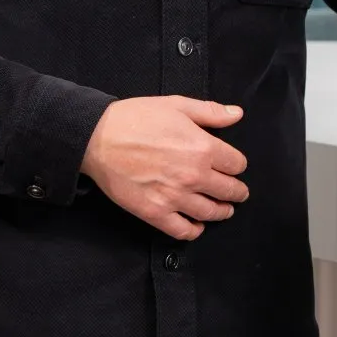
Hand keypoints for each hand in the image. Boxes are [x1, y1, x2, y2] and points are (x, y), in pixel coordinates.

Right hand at [82, 96, 248, 240]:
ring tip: (224, 210)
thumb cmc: (135, 118)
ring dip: (222, 212)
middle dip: (237, 191)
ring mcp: (175, 197)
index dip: (237, 164)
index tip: (233, 166)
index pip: (236, 164)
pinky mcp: (155, 213)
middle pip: (229, 190)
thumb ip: (210, 112)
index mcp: (202, 148)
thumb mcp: (176, 105)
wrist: (98, 138)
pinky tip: (197, 226)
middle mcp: (193, 176)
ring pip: (211, 212)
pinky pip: (183, 231)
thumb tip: (237, 114)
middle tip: (238, 193)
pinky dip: (194, 231)